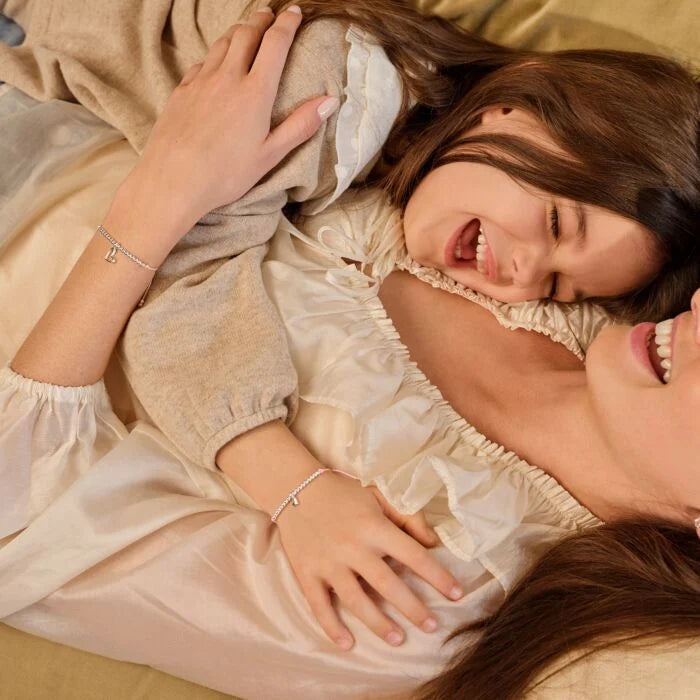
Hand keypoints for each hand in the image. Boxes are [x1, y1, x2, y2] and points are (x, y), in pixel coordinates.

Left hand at [128, 6, 338, 234]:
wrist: (172, 180)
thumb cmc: (225, 174)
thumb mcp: (270, 155)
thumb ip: (300, 126)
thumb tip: (330, 101)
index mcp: (255, 93)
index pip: (275, 45)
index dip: (287, 24)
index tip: (294, 11)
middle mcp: (228, 78)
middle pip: (246, 35)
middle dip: (261, 20)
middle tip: (270, 14)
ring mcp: (201, 82)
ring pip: (222, 43)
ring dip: (238, 31)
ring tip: (247, 28)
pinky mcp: (181, 91)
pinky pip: (202, 62)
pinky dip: (215, 54)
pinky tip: (216, 61)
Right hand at [276, 471, 464, 649]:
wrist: (296, 487)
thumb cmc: (344, 492)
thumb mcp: (378, 494)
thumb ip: (408, 517)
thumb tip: (433, 543)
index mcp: (373, 526)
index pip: (413, 555)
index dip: (437, 576)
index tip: (457, 593)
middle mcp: (352, 547)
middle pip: (387, 585)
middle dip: (413, 609)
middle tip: (432, 626)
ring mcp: (328, 563)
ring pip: (356, 601)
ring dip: (379, 624)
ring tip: (399, 640)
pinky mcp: (306, 573)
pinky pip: (319, 605)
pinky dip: (332, 627)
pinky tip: (347, 643)